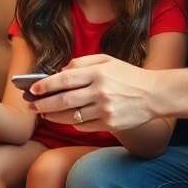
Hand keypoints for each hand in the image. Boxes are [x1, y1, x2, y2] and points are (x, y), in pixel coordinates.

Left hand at [26, 54, 159, 131]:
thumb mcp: (107, 61)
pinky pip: (84, 126)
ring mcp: (105, 110)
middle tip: (32, 106)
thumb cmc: (129, 75)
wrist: (156, 95)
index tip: (33, 89)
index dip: (46, 85)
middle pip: (64, 101)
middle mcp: (100, 92)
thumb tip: (60, 71)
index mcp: (98, 73)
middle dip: (43, 104)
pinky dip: (73, 123)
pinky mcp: (110, 124)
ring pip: (71, 116)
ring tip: (45, 114)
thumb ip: (82, 63)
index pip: (65, 80)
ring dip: (54, 116)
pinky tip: (67, 120)